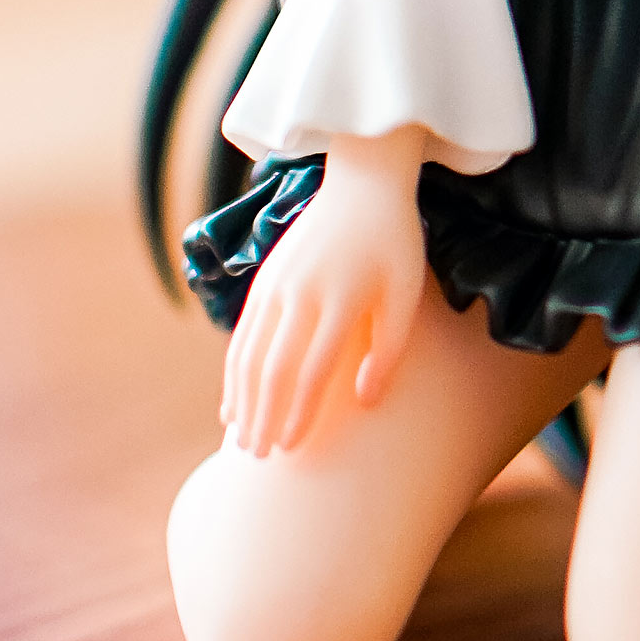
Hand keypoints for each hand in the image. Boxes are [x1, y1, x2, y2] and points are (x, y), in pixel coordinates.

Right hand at [222, 131, 428, 455]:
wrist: (362, 183)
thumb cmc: (394, 242)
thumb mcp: (406, 294)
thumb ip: (388, 350)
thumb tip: (365, 400)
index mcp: (340, 300)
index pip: (310, 372)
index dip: (298, 415)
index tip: (291, 449)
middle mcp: (299, 294)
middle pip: (270, 370)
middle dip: (261, 417)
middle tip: (258, 457)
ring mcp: (276, 285)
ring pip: (247, 355)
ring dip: (241, 401)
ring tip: (242, 440)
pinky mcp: (264, 279)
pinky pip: (241, 335)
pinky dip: (234, 373)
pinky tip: (233, 401)